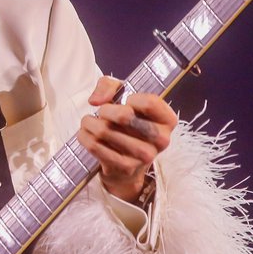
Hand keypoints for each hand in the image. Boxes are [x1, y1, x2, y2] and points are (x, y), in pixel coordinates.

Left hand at [80, 76, 175, 201]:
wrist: (123, 164)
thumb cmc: (126, 123)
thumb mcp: (123, 96)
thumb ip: (109, 86)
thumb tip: (96, 101)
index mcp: (167, 120)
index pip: (149, 102)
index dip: (130, 98)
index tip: (125, 102)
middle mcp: (162, 139)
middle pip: (124, 115)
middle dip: (105, 110)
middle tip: (101, 112)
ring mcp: (145, 156)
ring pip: (105, 131)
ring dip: (89, 123)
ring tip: (88, 123)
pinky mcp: (127, 167)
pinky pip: (96, 147)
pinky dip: (85, 137)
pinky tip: (85, 134)